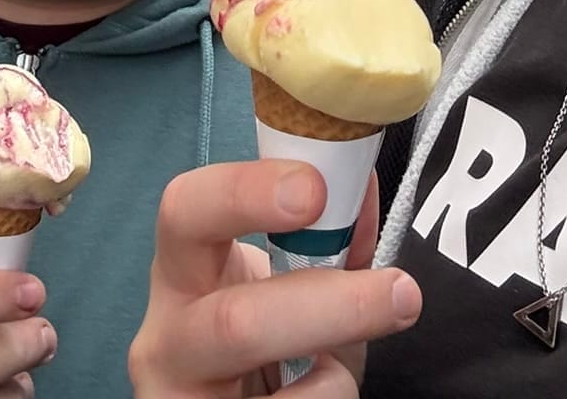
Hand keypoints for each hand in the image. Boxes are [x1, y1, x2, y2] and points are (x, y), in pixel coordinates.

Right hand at [129, 161, 419, 396]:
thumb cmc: (267, 338)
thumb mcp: (291, 285)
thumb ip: (329, 242)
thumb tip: (364, 189)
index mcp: (180, 271)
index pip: (185, 212)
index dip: (244, 194)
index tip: (314, 188)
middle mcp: (167, 339)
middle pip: (236, 324)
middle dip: (327, 307)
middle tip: (399, 290)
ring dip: (339, 377)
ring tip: (340, 367)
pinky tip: (315, 395)